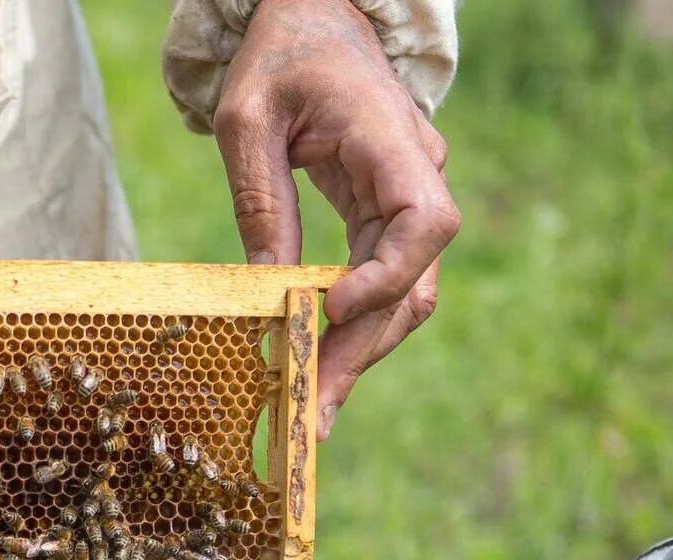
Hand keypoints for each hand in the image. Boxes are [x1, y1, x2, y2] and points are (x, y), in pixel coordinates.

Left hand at [213, 0, 457, 436]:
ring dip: (364, 351)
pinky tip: (321, 363)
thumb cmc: (279, 57)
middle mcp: (415, 174)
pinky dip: (356, 324)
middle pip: (416, 279)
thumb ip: (260, 202)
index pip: (425, 223)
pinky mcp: (386, 211)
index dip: (387, 277)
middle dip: (366, 348)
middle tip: (317, 408)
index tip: (332, 309)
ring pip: (407, 291)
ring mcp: (407, 195)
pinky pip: (384, 278)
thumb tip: (266, 290)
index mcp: (390, 141)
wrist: (315, 16)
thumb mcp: (247, 121)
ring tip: (318, 405)